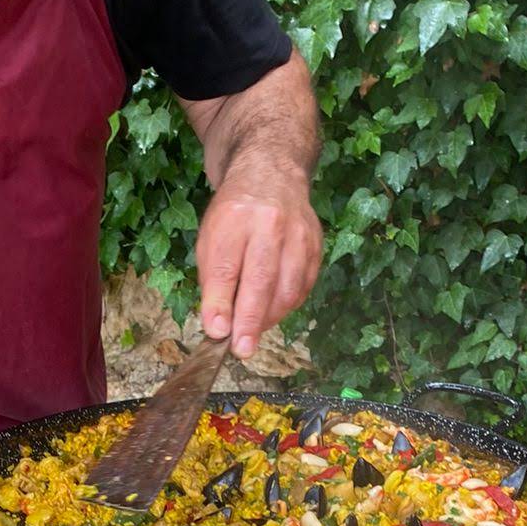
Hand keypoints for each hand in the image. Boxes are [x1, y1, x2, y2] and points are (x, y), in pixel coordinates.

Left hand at [196, 165, 322, 361]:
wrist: (272, 177)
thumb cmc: (234, 216)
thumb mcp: (210, 239)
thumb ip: (213, 281)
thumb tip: (217, 326)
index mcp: (235, 219)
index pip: (227, 267)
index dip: (222, 303)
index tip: (218, 332)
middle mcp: (270, 224)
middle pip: (262, 280)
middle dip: (251, 320)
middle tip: (242, 349)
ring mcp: (298, 235)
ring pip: (288, 288)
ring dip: (270, 317)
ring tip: (253, 331)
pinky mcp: (316, 246)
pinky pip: (303, 287)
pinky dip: (287, 306)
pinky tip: (272, 311)